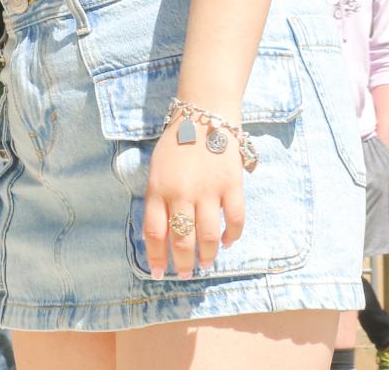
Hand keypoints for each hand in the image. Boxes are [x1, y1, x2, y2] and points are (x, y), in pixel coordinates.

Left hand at [142, 116, 245, 277]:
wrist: (204, 114)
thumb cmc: (176, 143)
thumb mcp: (155, 170)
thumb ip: (158, 199)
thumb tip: (161, 235)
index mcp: (158, 189)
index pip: (154, 233)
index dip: (156, 258)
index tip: (159, 274)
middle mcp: (181, 193)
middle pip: (182, 240)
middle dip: (183, 264)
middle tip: (186, 274)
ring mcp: (208, 190)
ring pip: (208, 237)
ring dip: (207, 255)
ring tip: (206, 263)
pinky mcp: (231, 185)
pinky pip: (235, 220)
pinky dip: (232, 236)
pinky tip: (227, 242)